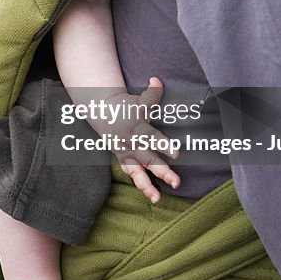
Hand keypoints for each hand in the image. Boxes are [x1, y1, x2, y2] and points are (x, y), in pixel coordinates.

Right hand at [93, 78, 181, 202]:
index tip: (177, 153)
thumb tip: (157, 80)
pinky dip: (142, 186)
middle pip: (149, 160)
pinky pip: (133, 175)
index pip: (153, 139)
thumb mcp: (138, 100)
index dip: (164, 146)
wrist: (103, 113)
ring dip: (148, 187)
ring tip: (158, 199)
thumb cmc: (125, 106)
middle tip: (177, 182)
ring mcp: (128, 155)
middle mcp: (134, 145)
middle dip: (163, 171)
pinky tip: (153, 196)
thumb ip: (151, 93)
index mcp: (139, 129)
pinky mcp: (125, 161)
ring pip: (138, 173)